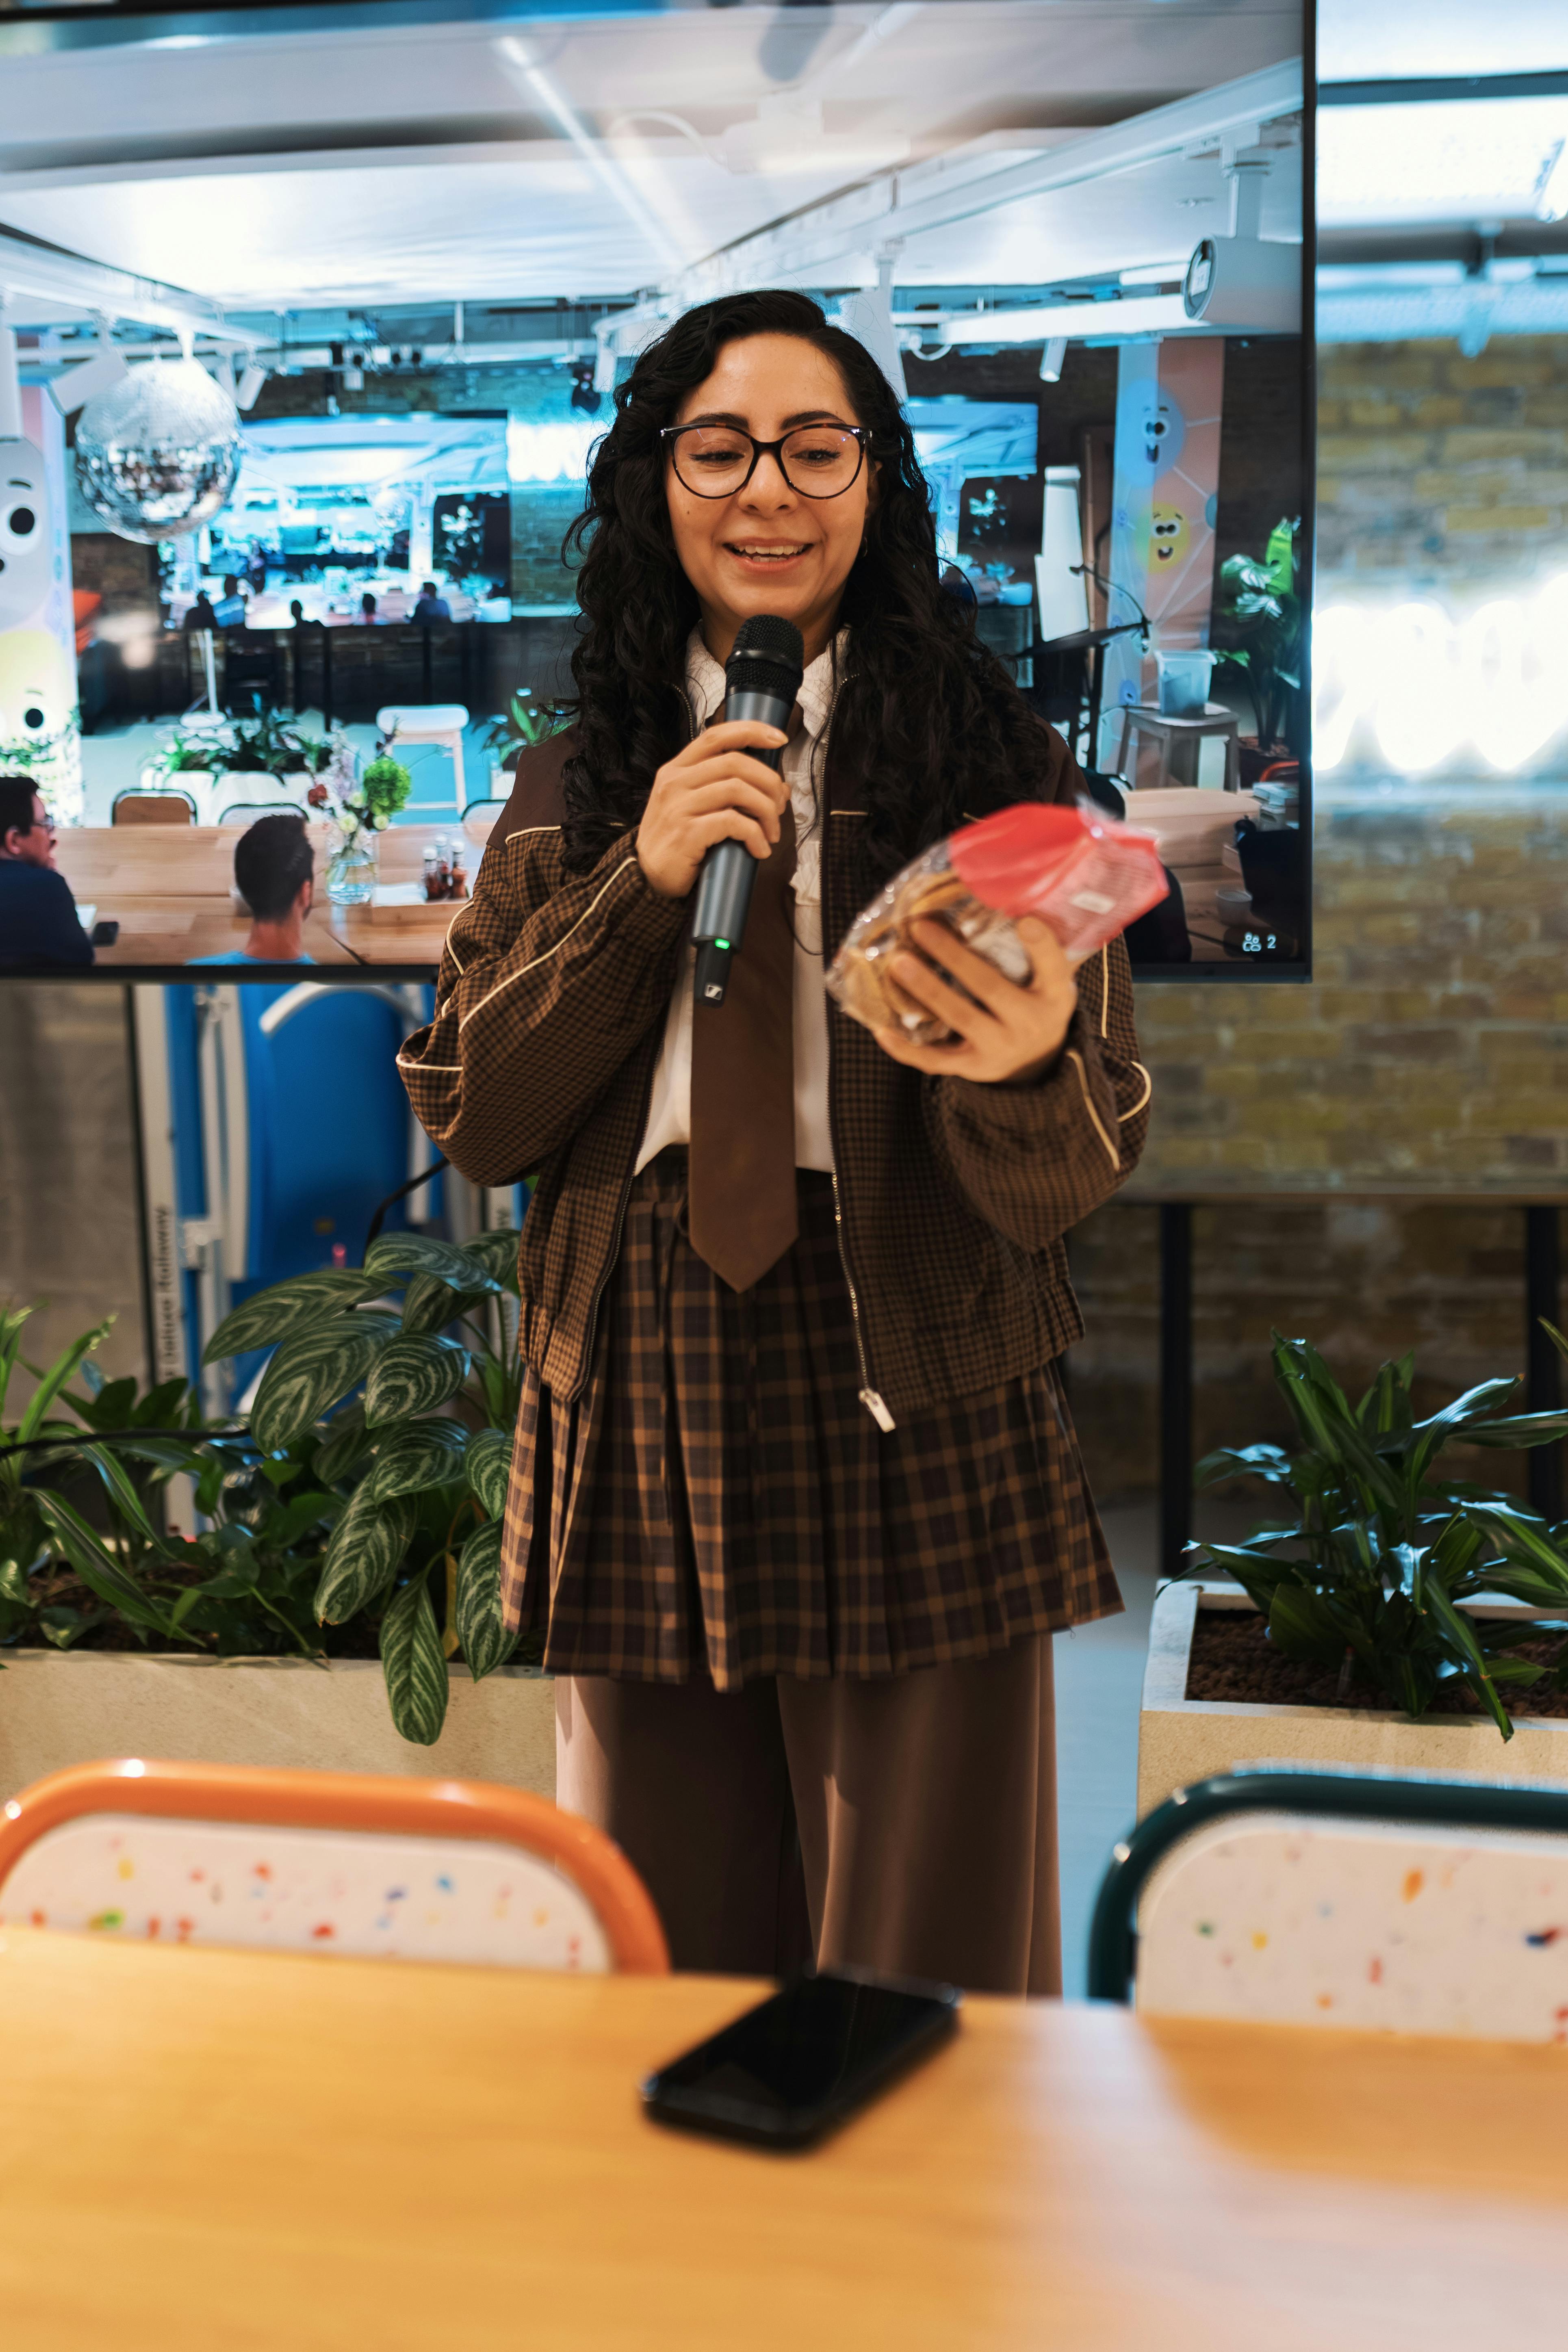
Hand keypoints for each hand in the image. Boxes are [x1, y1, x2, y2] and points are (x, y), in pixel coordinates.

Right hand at [636, 720, 788, 899]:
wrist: (648, 879)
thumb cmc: (679, 841)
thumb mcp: (694, 805)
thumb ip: (725, 788)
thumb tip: (778, 787)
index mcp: (677, 769)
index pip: (716, 736)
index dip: (752, 731)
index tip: (780, 739)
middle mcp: (674, 782)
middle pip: (735, 762)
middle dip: (768, 782)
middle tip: (779, 806)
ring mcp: (678, 807)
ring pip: (737, 790)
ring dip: (766, 811)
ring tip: (771, 832)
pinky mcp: (686, 833)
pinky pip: (732, 823)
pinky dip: (754, 835)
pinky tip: (759, 849)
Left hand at [873, 916, 1076, 1084]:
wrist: (1035, 1061)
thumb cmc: (1034, 1003)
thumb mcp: (1048, 980)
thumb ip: (1032, 950)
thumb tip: (993, 898)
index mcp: (1054, 995)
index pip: (1053, 967)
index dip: (1040, 945)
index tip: (1024, 920)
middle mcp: (1029, 1023)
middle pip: (989, 987)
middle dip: (952, 956)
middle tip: (921, 927)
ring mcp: (999, 1048)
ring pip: (959, 1017)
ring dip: (925, 988)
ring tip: (898, 963)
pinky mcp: (972, 1067)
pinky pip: (935, 1060)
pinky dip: (906, 1048)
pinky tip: (882, 1029)